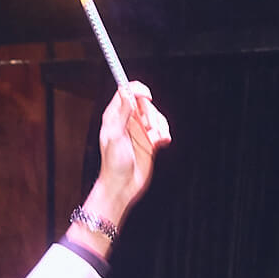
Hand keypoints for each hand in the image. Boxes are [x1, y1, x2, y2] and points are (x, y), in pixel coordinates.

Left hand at [97, 81, 170, 208]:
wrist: (122, 186)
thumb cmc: (113, 164)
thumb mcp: (115, 136)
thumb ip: (122, 113)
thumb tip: (126, 92)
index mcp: (115, 116)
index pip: (126, 91)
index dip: (138, 90)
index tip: (147, 97)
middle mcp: (127, 121)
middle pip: (145, 103)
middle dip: (151, 114)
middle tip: (150, 129)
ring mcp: (139, 131)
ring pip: (156, 116)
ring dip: (160, 126)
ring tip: (156, 140)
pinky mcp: (149, 141)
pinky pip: (162, 129)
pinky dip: (165, 134)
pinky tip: (163, 143)